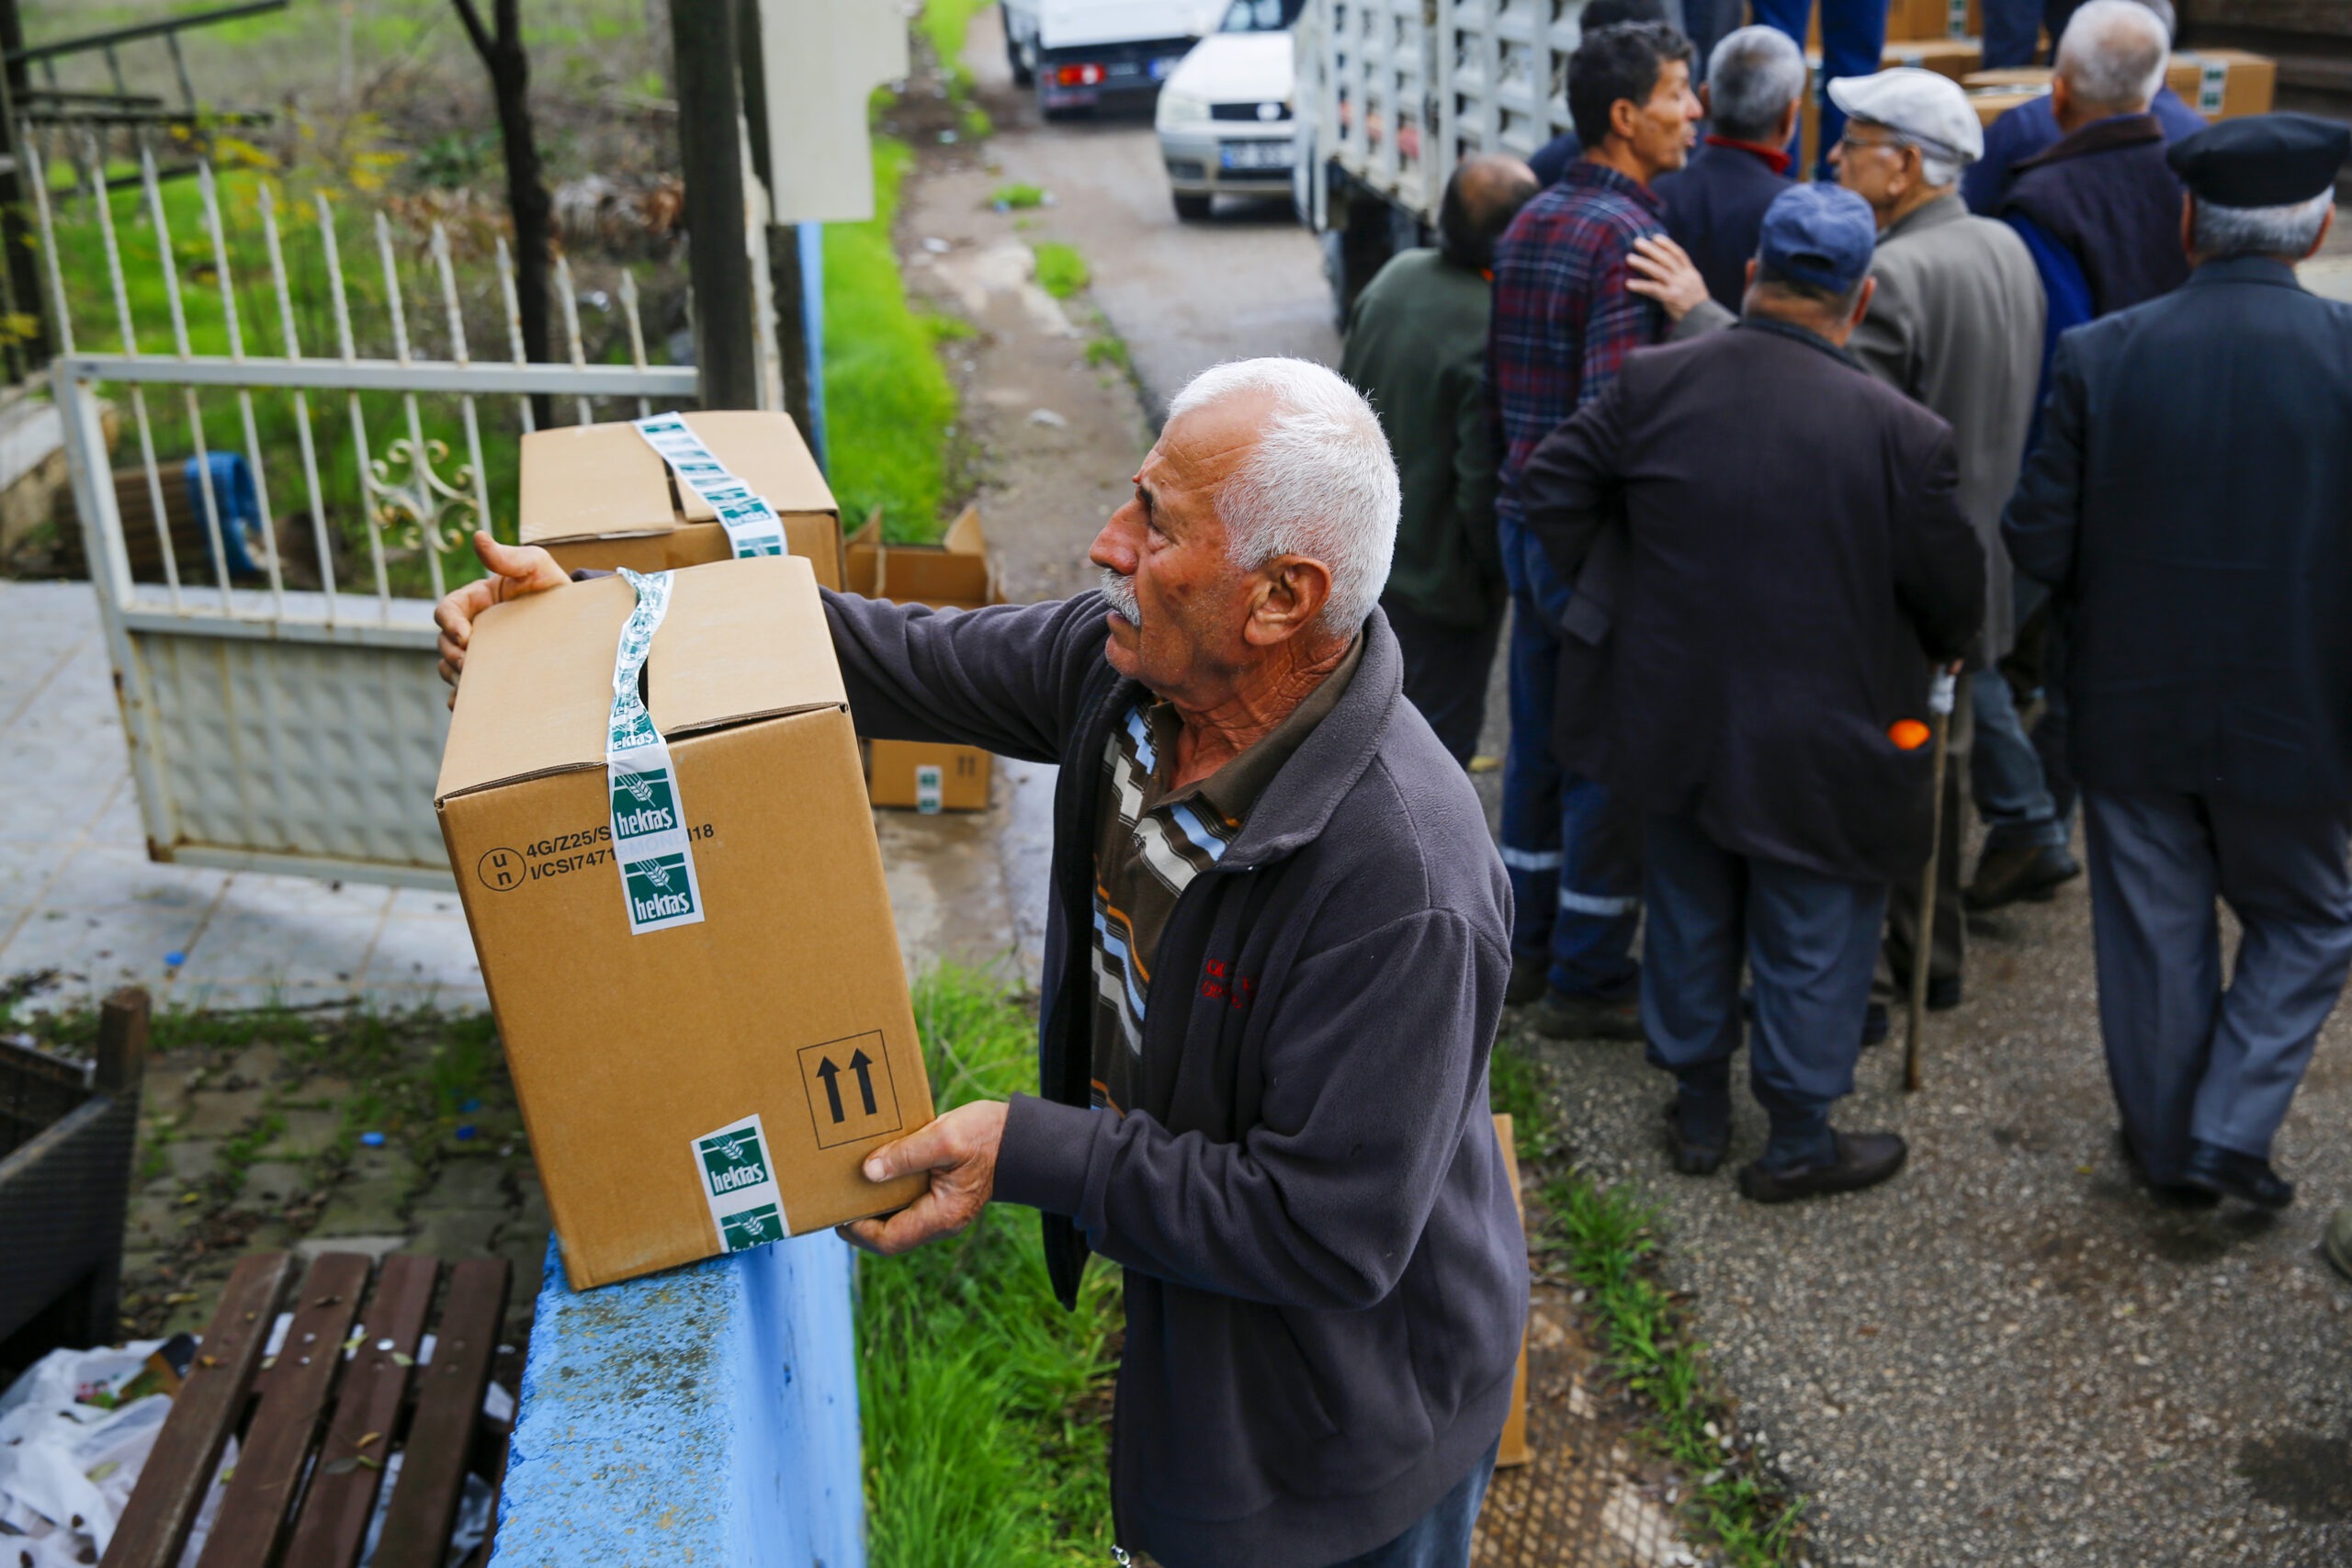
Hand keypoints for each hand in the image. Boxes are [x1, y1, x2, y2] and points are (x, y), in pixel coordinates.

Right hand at [434, 531, 569, 706]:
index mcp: (474, 601)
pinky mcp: (491, 677)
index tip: (465, 637)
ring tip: (476, 685)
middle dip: (452, 655)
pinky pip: (466, 693)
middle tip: (470, 666)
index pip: (446, 610)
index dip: (447, 623)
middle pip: (444, 644)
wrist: (577, 621)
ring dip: (457, 678)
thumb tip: (478, 536)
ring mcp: (481, 654)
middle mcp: (472, 628)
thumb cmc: (553, 587)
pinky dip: (463, 701)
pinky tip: (472, 706)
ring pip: (451, 669)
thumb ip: (509, 557)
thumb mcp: (536, 566)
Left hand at [836, 1100, 1008, 1256]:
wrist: (1019, 1137)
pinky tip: (875, 1174)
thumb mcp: (944, 1138)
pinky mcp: (941, 1199)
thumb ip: (905, 1156)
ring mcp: (941, 1213)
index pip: (890, 1240)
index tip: (839, 1211)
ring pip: (897, 1222)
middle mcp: (941, 1222)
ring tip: (850, 1187)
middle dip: (861, 1222)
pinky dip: (888, 1195)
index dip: (859, 1231)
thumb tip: (868, 1172)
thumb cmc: (985, 1136)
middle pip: (890, 1236)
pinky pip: (907, 1206)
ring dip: (874, 1208)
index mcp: (942, 1216)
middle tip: (836, 1200)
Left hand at [1626, 234, 1708, 322]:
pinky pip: (1653, 289)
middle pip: (1666, 259)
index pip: (1679, 254)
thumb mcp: (1693, 288)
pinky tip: (1628, 284)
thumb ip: (1682, 279)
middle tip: (1637, 241)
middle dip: (1651, 249)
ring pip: (1658, 271)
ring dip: (1643, 263)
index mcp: (1691, 274)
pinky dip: (1640, 286)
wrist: (1704, 321)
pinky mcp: (1671, 298)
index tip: (1655, 237)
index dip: (1667, 245)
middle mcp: (1685, 277)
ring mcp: (1678, 287)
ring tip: (1629, 258)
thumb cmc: (1695, 308)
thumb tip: (1664, 272)